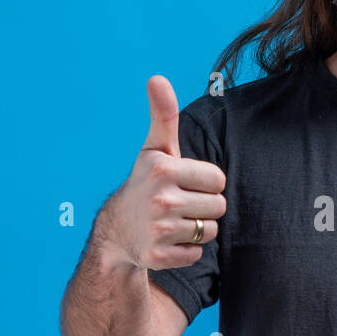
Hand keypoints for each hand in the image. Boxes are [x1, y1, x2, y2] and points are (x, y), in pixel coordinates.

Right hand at [98, 75, 226, 270]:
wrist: (117, 230)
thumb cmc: (147, 182)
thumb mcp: (155, 149)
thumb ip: (163, 115)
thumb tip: (157, 78)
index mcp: (163, 169)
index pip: (219, 180)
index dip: (206, 183)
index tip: (184, 183)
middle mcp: (160, 199)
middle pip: (219, 206)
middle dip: (204, 206)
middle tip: (179, 204)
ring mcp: (158, 230)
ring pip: (209, 231)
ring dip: (197, 229)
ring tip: (173, 221)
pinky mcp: (158, 257)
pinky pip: (197, 254)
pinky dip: (186, 250)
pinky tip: (168, 240)